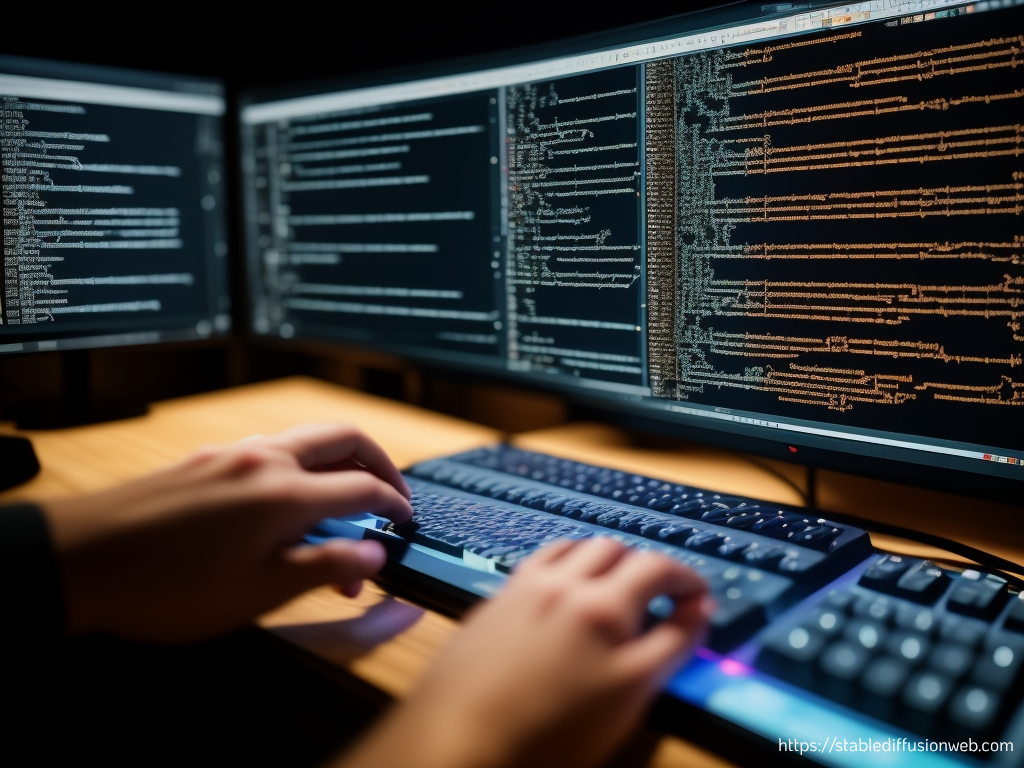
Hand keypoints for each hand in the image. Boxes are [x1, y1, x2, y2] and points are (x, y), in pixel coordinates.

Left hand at [43, 423, 412, 642]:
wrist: (80, 560)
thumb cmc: (166, 585)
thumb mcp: (258, 593)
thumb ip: (323, 567)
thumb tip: (372, 556)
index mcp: (285, 494)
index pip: (364, 488)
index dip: (393, 506)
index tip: (403, 522)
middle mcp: (264, 461)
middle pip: (343, 440)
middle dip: (377, 464)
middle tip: (390, 497)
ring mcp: (231, 455)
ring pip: (306, 443)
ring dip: (335, 468)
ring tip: (338, 514)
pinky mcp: (205, 461)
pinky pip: (271, 453)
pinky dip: (298, 472)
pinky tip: (285, 509)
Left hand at [340, 538, 712, 767]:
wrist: (460, 739)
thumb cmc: (552, 732)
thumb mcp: (629, 694)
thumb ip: (671, 645)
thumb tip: (698, 609)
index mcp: (603, 606)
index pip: (659, 569)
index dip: (687, 579)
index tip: (697, 596)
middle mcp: (564, 583)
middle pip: (617, 549)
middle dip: (645, 566)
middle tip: (659, 595)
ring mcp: (526, 587)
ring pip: (575, 547)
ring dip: (603, 558)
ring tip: (614, 587)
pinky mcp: (496, 599)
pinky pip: (539, 562)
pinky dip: (564, 565)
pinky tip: (563, 591)